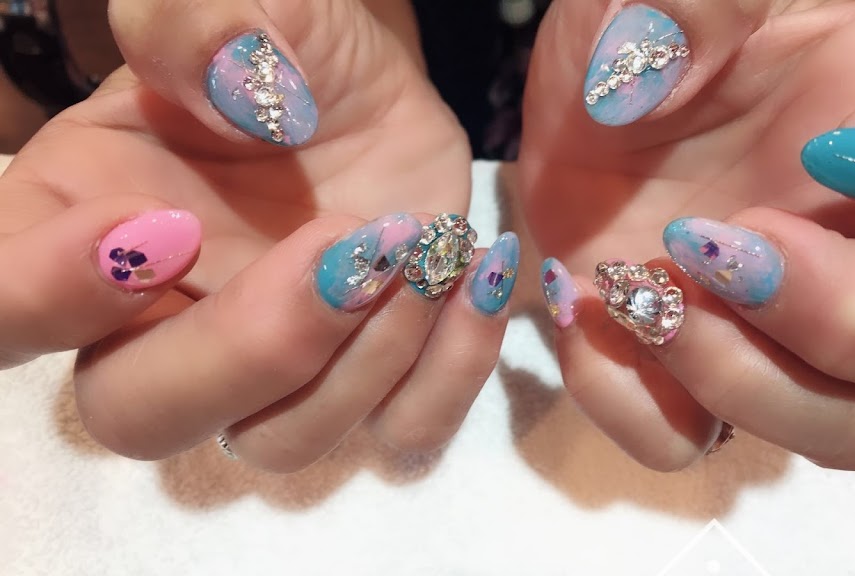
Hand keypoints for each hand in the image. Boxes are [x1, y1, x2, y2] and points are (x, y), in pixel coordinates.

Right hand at [0, 0, 513, 471]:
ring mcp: (269, 376)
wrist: (367, 94)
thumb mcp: (245, 3)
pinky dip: (450, 373)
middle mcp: (157, 328)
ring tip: (417, 240)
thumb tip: (235, 87)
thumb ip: (200, 20)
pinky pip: (401, 434)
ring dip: (365, 353)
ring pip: (281, 442)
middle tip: (344, 246)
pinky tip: (471, 273)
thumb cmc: (284, 49)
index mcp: (76, 229)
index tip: (166, 220)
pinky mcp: (369, 383)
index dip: (49, 295)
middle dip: (251, 347)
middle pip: (141, 417)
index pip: (3, 315)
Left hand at [518, 0, 854, 470]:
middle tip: (742, 252)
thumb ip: (688, 6)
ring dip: (756, 382)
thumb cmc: (639, 44)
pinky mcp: (699, 379)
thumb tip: (652, 66)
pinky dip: (642, 403)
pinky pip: (697, 444)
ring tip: (650, 292)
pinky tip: (598, 317)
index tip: (843, 146)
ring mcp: (799, 333)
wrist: (567, 120)